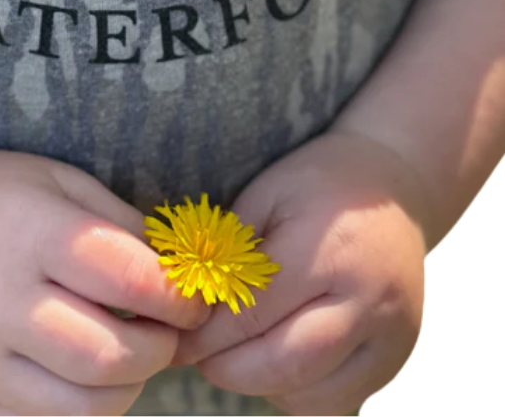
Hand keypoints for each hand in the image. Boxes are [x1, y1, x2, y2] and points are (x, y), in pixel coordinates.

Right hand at [0, 147, 209, 416]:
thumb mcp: (56, 179)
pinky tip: (85, 367)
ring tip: (129, 349)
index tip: (192, 294)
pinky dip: (83, 405)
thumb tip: (178, 274)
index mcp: (29, 233)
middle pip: (111, 355)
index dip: (179, 294)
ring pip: (84, 407)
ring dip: (128, 384)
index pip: (130, 281)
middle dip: (160, 347)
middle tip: (167, 327)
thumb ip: (120, 223)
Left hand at [170, 132, 429, 416]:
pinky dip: (299, 394)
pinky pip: (340, 402)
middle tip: (198, 357)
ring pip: (314, 397)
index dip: (207, 335)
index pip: (254, 313)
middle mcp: (370, 301)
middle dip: (230, 370)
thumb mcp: (267, 194)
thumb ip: (230, 250)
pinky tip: (277, 363)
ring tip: (236, 357)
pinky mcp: (400, 359)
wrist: (398, 185)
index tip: (176, 340)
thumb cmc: (320, 181)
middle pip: (287, 364)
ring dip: (264, 386)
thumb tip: (188, 305)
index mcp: (331, 252)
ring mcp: (393, 336)